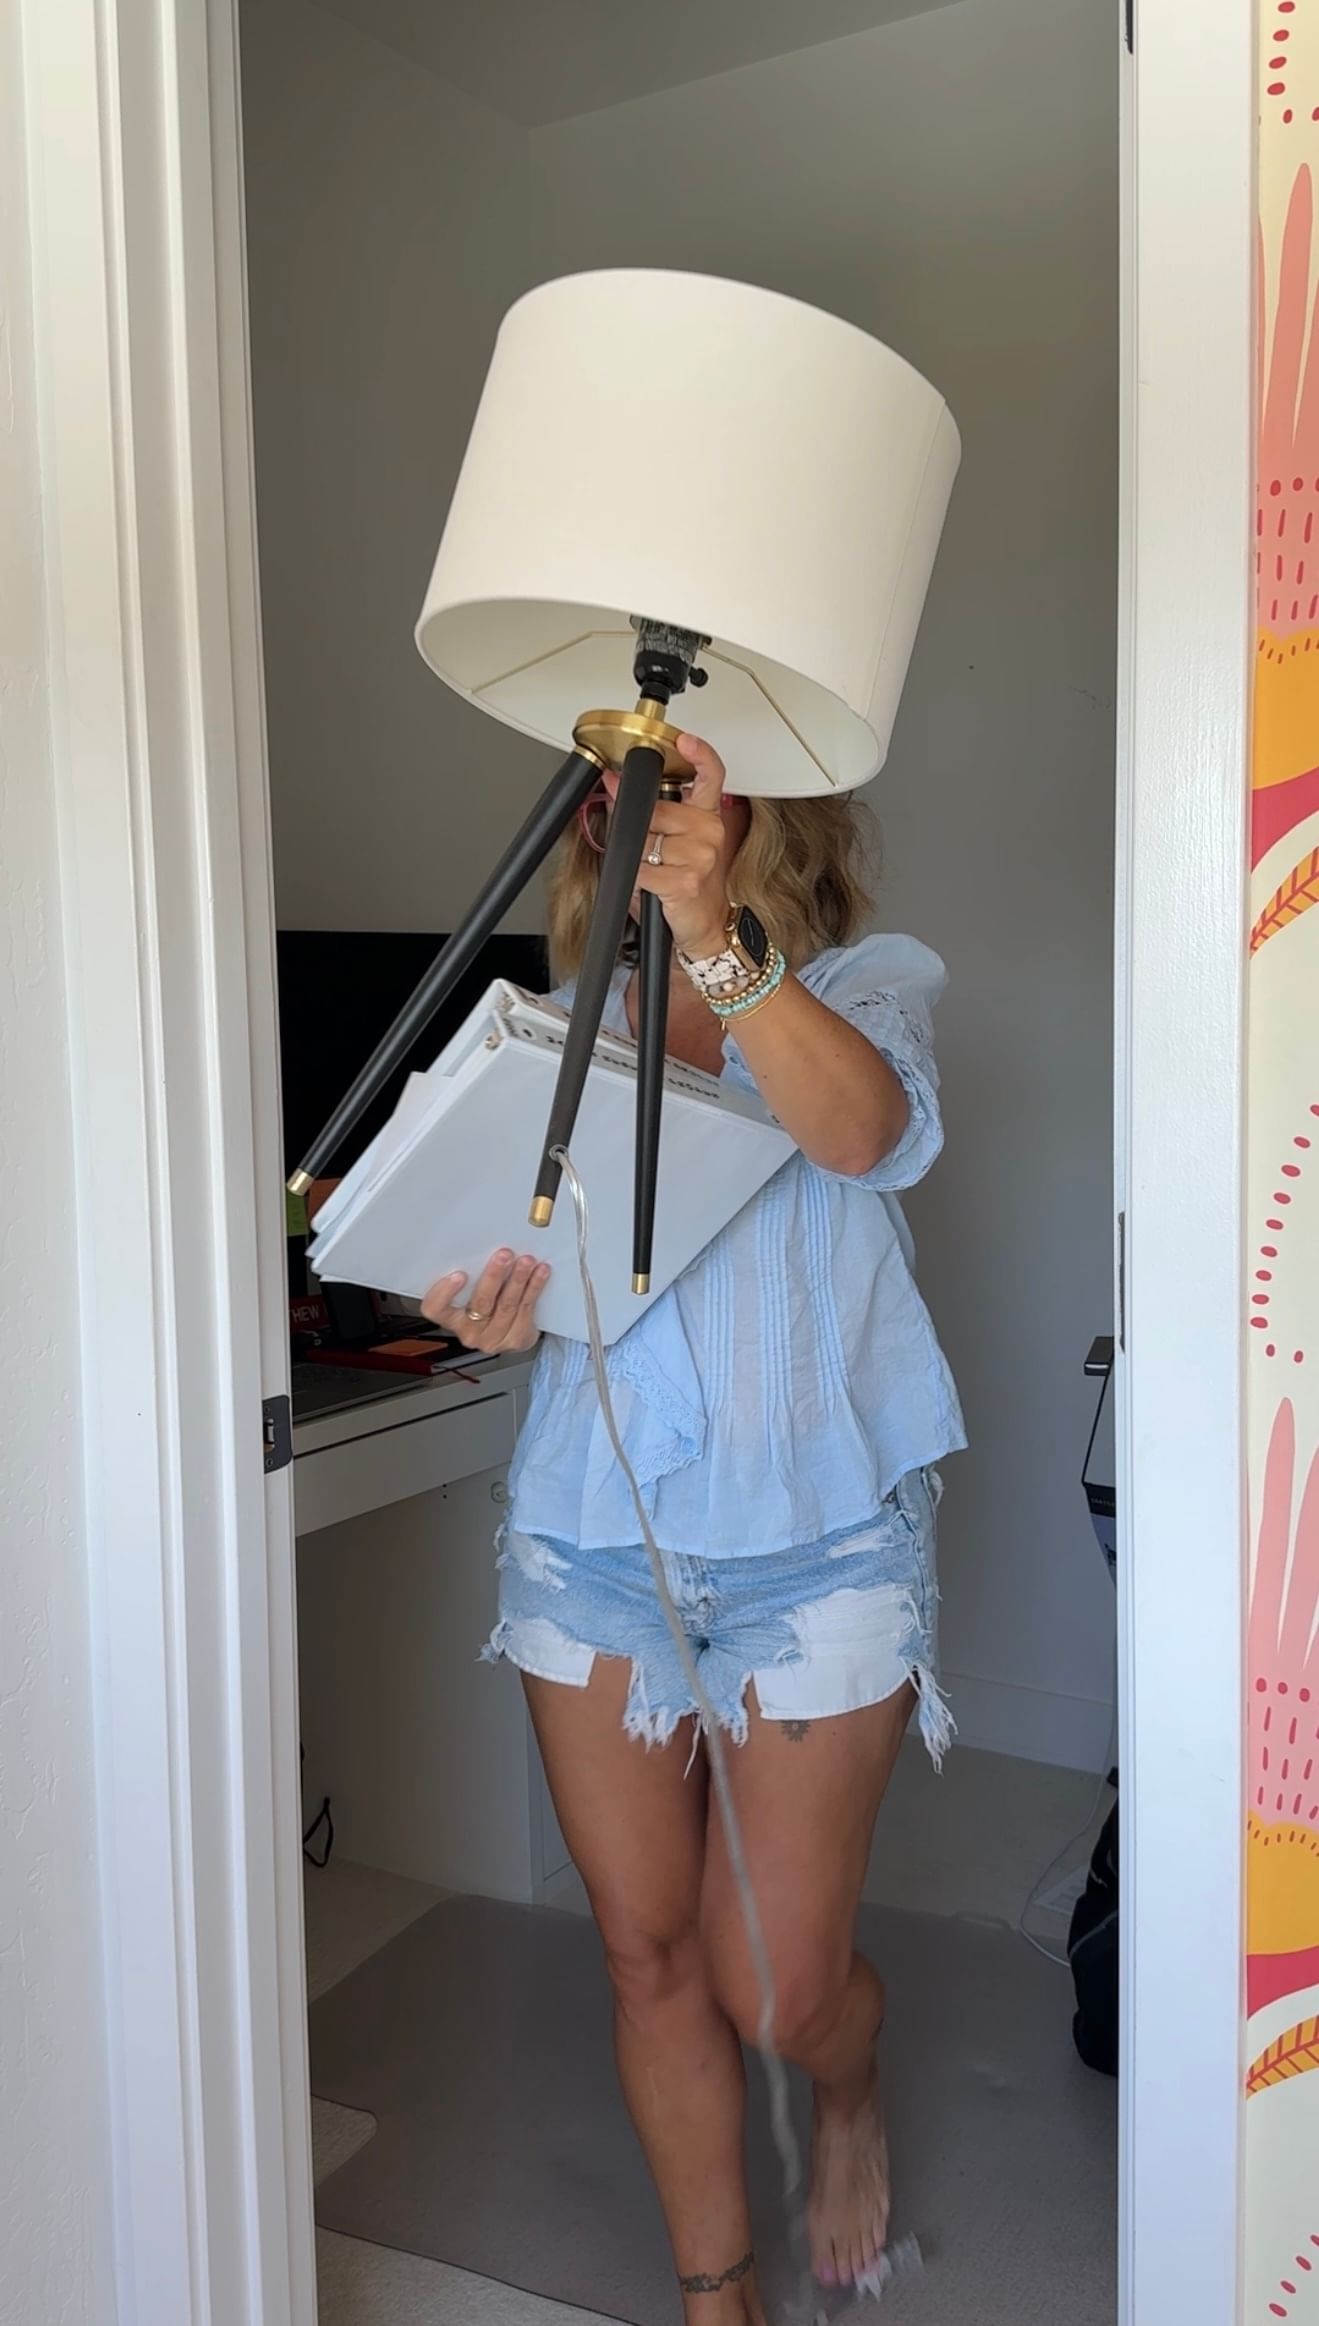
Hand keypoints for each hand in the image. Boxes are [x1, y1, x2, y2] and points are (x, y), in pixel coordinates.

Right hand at [421, 1248, 549, 1353]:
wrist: (509, 1333)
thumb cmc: (484, 1303)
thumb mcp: (469, 1291)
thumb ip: (469, 1275)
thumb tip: (479, 1243)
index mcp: (450, 1317)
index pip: (435, 1308)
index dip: (444, 1293)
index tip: (459, 1274)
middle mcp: (468, 1331)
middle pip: (480, 1303)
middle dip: (494, 1276)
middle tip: (504, 1255)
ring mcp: (492, 1338)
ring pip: (507, 1305)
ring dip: (518, 1279)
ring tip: (526, 1261)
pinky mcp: (515, 1338)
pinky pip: (526, 1309)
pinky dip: (534, 1287)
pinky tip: (539, 1273)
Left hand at [628, 732, 733, 959]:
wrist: (704, 926)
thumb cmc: (684, 883)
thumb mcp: (668, 841)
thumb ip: (647, 812)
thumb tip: (614, 786)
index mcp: (706, 814)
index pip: (711, 774)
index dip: (698, 753)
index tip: (683, 740)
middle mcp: (709, 830)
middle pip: (654, 810)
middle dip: (637, 828)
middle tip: (648, 849)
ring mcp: (702, 854)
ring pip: (644, 841)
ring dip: (637, 858)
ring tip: (655, 871)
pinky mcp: (688, 879)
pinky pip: (642, 870)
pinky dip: (638, 880)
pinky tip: (653, 886)